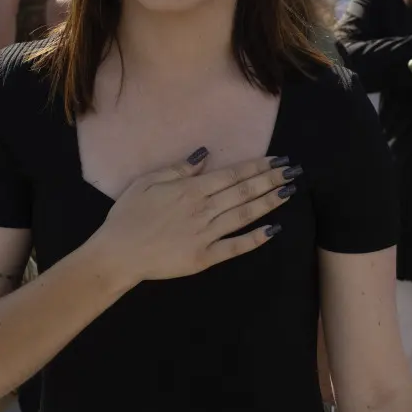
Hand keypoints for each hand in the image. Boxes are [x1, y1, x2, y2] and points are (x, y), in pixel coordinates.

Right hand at [92, 151, 294, 285]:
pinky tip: (273, 230)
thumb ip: (178, 168)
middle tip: (294, 172)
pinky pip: (235, 247)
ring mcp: (206, 234)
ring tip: (289, 192)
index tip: (277, 160)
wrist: (117, 253)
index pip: (232, 175)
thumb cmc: (128, 215)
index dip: (257, 167)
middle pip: (243, 192)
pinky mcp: (204, 258)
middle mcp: (203, 209)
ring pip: (244, 215)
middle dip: (271, 180)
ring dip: (268, 202)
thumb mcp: (147, 182)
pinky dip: (255, 239)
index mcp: (190, 189)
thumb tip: (205, 154)